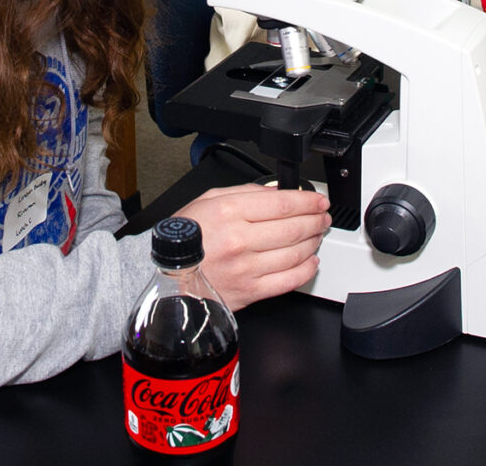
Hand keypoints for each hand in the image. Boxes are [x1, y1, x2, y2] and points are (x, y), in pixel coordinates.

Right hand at [176, 184, 330, 310]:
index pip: (283, 204)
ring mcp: (245, 269)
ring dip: (314, 242)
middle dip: (316, 220)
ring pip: (295, 253)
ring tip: (317, 234)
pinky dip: (306, 270)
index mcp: (229, 212)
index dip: (308, 200)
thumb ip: (247, 192)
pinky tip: (311, 261)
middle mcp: (239, 241)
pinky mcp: (248, 292)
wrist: (163, 276)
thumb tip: (278, 192)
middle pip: (294, 227)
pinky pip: (288, 281)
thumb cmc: (183, 238)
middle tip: (323, 216)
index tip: (318, 200)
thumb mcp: (208, 200)